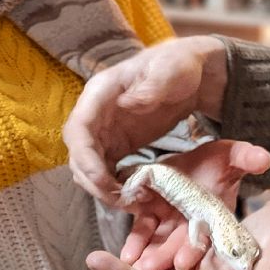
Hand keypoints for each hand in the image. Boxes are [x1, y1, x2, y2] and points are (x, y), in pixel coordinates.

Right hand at [64, 36, 228, 203]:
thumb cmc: (178, 66)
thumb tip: (128, 104)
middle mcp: (95, 114)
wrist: (190, 75)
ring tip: (135, 203)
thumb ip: (152, 85)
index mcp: (100, 93)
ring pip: (88, 168)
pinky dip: (116, 187)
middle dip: (95, 182)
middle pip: (78, 155)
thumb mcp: (171, 69)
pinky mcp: (116, 146)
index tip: (102, 181)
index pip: (78, 129)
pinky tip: (137, 197)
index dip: (85, 158)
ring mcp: (103, 132)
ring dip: (104, 190)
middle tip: (124, 201)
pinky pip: (106, 172)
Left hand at [121, 139, 269, 269]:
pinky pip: (143, 230)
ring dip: (148, 255)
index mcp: (215, 217)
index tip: (182, 262)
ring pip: (159, 242)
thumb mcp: (232, 155)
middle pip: (179, 244)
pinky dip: (136, 242)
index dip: (195, 248)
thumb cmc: (218, 160)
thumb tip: (264, 158)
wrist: (195, 158)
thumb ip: (246, 158)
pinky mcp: (151, 214)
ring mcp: (171, 222)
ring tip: (134, 266)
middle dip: (165, 258)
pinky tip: (127, 254)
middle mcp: (193, 225)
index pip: (207, 236)